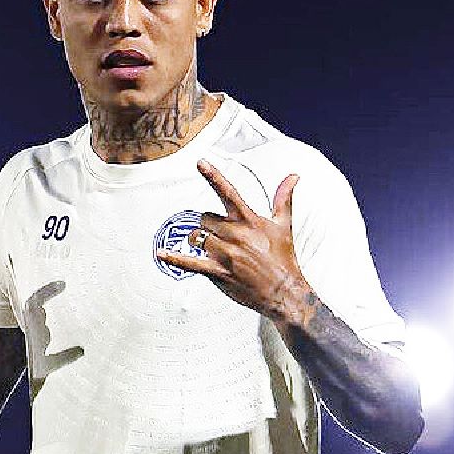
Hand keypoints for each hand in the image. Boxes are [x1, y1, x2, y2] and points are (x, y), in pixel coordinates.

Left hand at [156, 159, 311, 325]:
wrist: (284, 291)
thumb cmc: (283, 258)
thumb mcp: (283, 225)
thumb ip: (283, 198)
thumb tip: (293, 177)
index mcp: (249, 221)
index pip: (228, 193)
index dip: (213, 176)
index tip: (200, 162)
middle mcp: (236, 234)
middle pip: (206, 218)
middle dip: (210, 225)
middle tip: (223, 236)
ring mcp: (226, 254)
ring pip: (198, 237)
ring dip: (200, 240)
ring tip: (212, 248)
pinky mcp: (218, 272)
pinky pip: (191, 262)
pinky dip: (174, 257)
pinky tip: (160, 253)